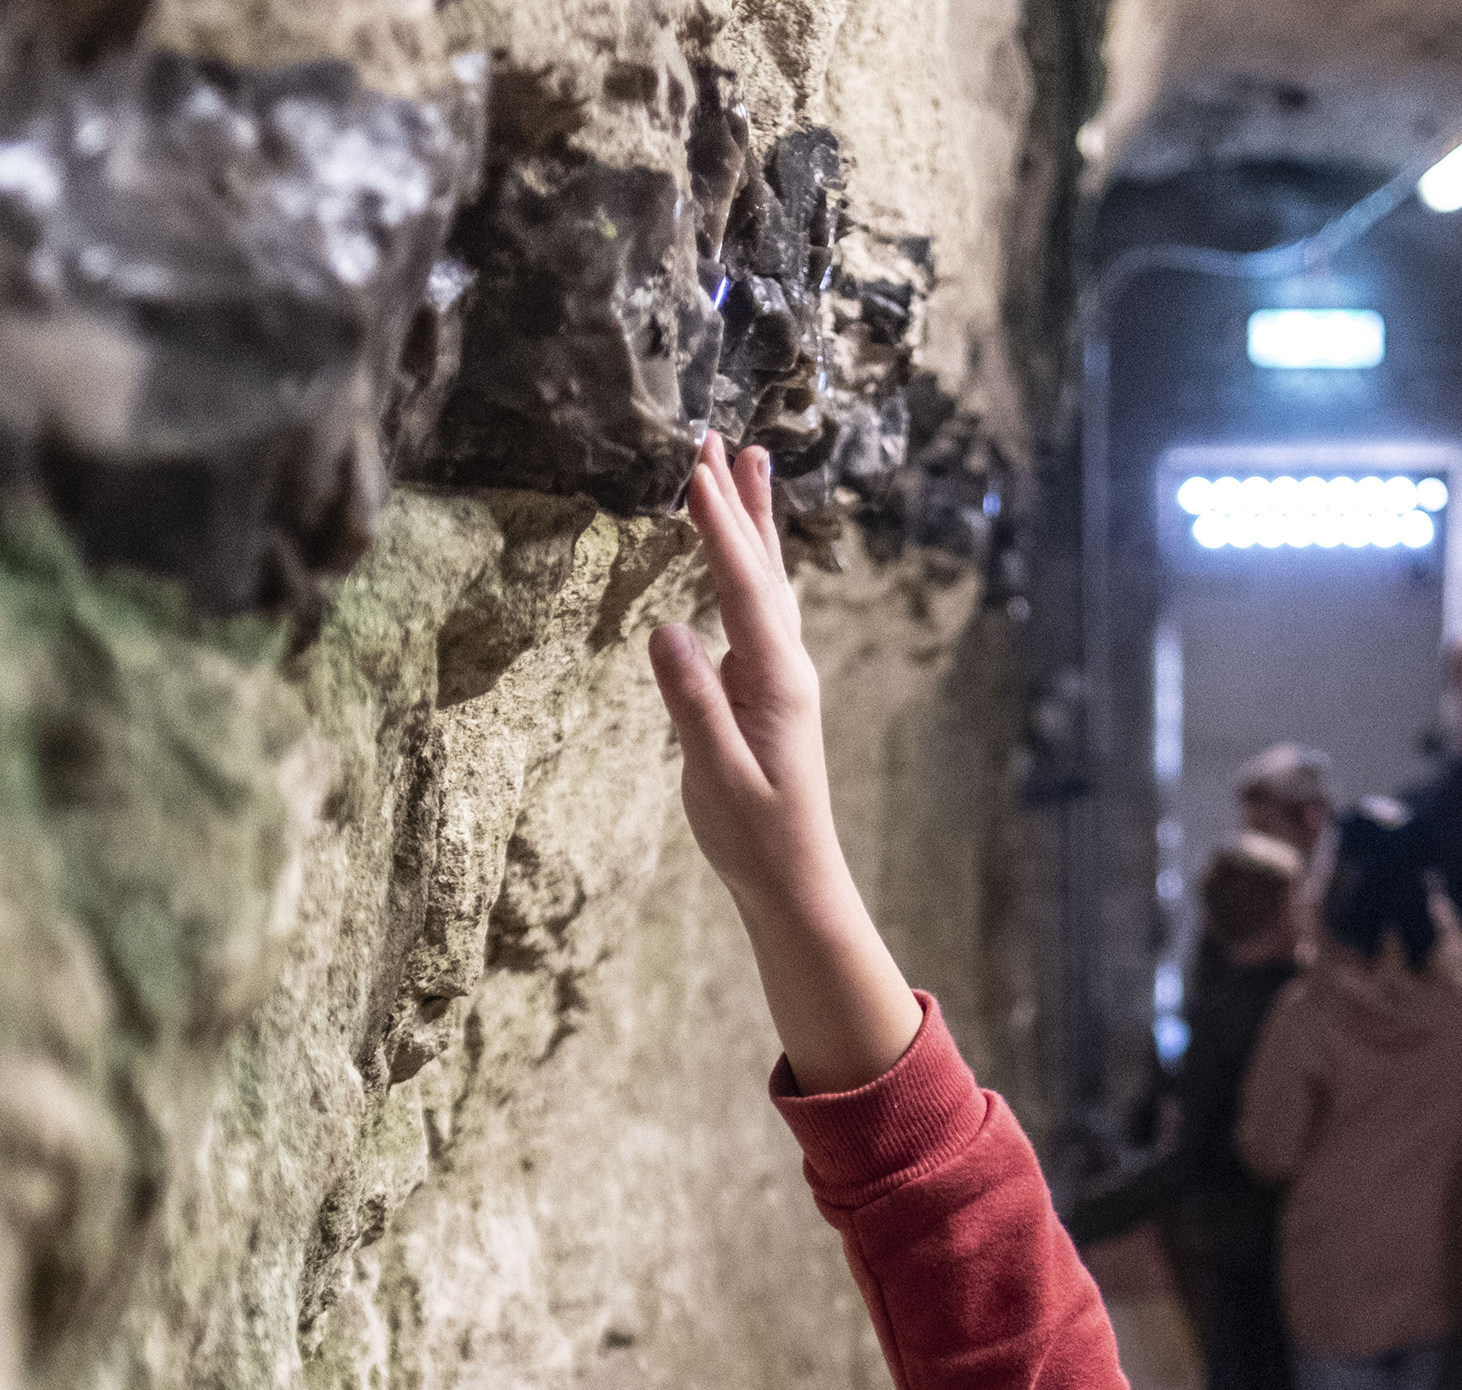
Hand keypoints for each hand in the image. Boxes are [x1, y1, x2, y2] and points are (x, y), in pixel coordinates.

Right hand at [649, 434, 919, 1091]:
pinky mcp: (765, 688)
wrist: (795, 880)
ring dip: (751, 522)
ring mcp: (778, 674)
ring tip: (745, 464)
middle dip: (738, 501)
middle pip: (762, 567)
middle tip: (720, 437)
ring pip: (764, 581)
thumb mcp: (715, 775)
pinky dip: (745, 563)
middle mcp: (785, 665)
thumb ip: (693, 703)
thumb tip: (666, 630)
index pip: (743, 587)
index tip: (695, 470)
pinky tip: (738, 549)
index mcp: (776, 679)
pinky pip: (754, 606)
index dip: (718, 528)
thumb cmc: (755, 836)